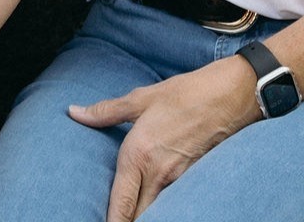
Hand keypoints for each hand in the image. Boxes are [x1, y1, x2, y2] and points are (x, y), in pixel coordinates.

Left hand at [68, 57, 259, 221]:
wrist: (229, 96)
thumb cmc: (184, 93)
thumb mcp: (141, 98)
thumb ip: (106, 111)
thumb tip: (74, 111)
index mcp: (138, 154)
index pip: (120, 205)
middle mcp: (157, 174)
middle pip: (138, 218)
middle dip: (126, 221)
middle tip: (115, 217)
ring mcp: (179, 181)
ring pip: (157, 214)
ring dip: (144, 215)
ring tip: (133, 213)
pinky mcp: (195, 180)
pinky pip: (175, 204)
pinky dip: (164, 208)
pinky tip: (156, 204)